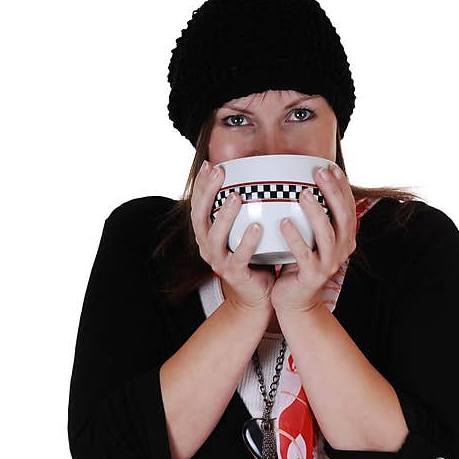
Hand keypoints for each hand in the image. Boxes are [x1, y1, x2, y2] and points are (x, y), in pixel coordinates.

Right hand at [190, 161, 275, 312]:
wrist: (257, 294)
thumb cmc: (255, 257)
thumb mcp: (246, 230)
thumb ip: (247, 209)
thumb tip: (260, 177)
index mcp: (207, 234)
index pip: (198, 205)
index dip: (201, 185)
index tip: (210, 164)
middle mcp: (208, 246)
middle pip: (200, 217)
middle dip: (207, 192)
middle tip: (219, 172)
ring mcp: (219, 261)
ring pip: (216, 237)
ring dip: (224, 216)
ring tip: (235, 197)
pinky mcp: (235, 274)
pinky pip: (240, 257)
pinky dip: (247, 242)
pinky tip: (256, 227)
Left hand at [271, 163, 356, 315]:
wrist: (295, 300)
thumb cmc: (298, 263)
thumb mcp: (309, 237)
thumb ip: (310, 215)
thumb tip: (297, 180)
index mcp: (345, 238)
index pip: (348, 207)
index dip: (341, 186)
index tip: (329, 166)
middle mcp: (342, 250)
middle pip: (343, 217)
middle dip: (332, 192)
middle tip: (319, 172)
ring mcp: (329, 264)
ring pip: (327, 235)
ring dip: (316, 212)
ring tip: (303, 194)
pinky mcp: (312, 276)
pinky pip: (304, 255)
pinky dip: (295, 238)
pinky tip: (283, 222)